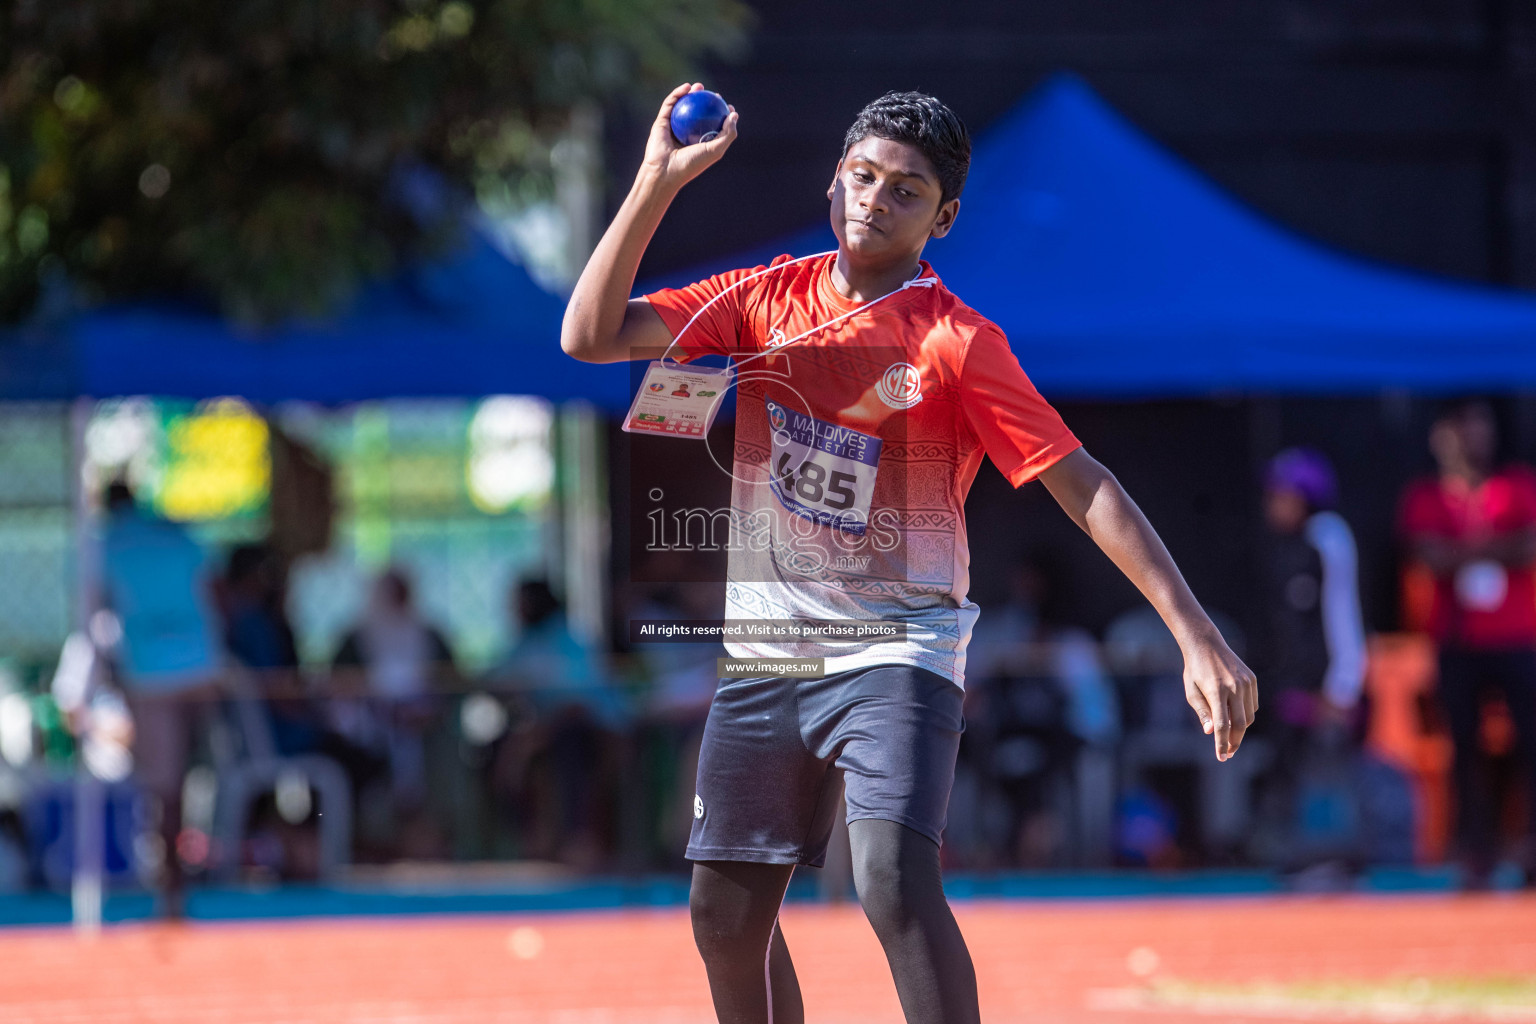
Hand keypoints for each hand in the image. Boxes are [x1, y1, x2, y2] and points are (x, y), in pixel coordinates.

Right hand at [640, 83, 738, 191]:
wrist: (665, 171)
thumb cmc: (691, 164)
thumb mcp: (715, 150)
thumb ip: (728, 134)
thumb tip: (734, 115)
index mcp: (699, 144)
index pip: (712, 126)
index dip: (721, 114)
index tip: (728, 107)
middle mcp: (686, 135)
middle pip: (697, 114)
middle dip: (706, 102)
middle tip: (714, 95)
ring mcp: (673, 128)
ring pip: (683, 107)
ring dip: (691, 94)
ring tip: (699, 86)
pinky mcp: (660, 123)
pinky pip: (670, 105)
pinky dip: (677, 94)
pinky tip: (687, 87)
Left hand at [1181, 634, 1257, 760]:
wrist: (1206, 644)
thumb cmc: (1194, 670)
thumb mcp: (1191, 691)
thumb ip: (1202, 712)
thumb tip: (1211, 733)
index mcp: (1216, 690)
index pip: (1222, 725)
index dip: (1221, 744)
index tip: (1221, 758)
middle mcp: (1234, 687)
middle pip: (1239, 724)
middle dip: (1234, 742)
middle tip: (1228, 752)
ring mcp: (1246, 683)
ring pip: (1249, 716)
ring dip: (1240, 729)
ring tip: (1228, 734)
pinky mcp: (1252, 679)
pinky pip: (1252, 705)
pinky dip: (1245, 714)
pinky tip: (1234, 715)